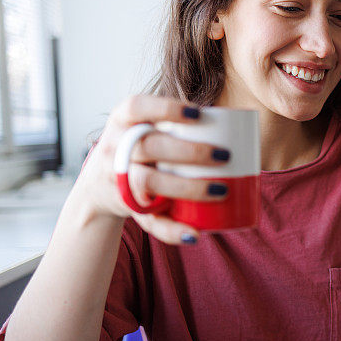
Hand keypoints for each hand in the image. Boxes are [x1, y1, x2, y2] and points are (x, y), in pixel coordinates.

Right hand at [75, 95, 231, 244]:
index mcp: (122, 121)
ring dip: (187, 188)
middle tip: (224, 156)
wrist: (98, 188)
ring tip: (221, 190)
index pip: (136, 107)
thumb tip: (241, 124)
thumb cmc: (140, 150)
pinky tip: (195, 234)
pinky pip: (148, 221)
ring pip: (148, 182)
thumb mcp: (145, 129)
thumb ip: (176, 125)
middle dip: (188, 152)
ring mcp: (116, 178)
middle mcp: (114, 147)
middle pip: (149, 146)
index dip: (166, 109)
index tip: (199, 115)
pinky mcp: (127, 207)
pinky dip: (173, 230)